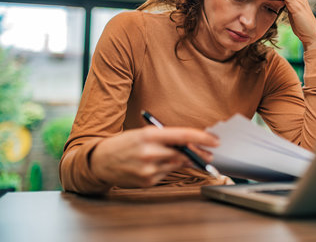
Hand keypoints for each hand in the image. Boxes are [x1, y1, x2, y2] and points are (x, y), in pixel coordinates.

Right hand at [90, 126, 218, 187]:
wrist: (101, 161)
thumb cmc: (125, 143)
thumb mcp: (144, 133)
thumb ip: (166, 137)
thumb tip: (191, 141)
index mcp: (149, 135)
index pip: (182, 136)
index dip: (202, 138)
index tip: (215, 140)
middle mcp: (149, 152)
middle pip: (183, 154)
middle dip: (198, 154)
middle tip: (209, 154)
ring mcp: (148, 169)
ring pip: (177, 165)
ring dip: (184, 161)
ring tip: (187, 157)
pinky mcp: (147, 181)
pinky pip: (166, 174)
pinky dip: (168, 169)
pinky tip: (160, 165)